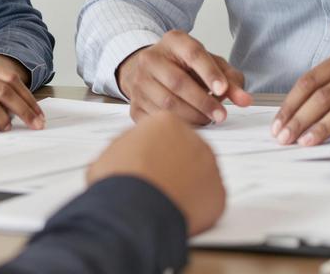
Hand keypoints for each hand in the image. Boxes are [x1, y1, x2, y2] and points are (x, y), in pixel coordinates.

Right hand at [87, 112, 225, 234]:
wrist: (134, 209)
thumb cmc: (120, 179)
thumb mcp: (112, 150)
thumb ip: (128, 144)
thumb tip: (127, 151)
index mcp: (165, 120)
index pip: (168, 130)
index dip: (157, 148)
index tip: (150, 160)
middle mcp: (192, 137)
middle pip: (187, 149)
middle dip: (175, 164)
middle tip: (158, 181)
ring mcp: (209, 164)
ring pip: (200, 172)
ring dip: (187, 183)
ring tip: (165, 197)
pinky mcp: (218, 191)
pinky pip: (209, 197)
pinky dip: (197, 205)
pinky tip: (177, 209)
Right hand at [116, 30, 251, 124]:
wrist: (151, 71)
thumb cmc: (185, 67)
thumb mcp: (210, 64)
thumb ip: (230, 79)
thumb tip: (245, 100)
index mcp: (173, 41)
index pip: (192, 53)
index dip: (209, 72)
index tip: (223, 90)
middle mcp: (151, 58)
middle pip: (177, 82)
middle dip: (203, 102)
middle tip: (221, 115)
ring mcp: (139, 81)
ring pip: (166, 103)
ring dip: (192, 116)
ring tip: (207, 120)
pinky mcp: (134, 104)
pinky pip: (156, 119)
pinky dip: (176, 125)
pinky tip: (190, 125)